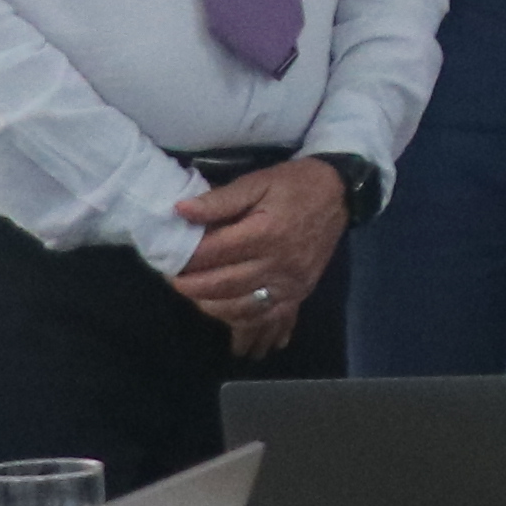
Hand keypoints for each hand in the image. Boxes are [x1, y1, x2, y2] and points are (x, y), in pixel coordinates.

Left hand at [173, 157, 346, 357]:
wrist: (339, 194)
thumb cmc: (294, 185)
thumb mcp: (257, 181)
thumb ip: (220, 199)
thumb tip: (181, 211)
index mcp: (265, 232)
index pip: (214, 253)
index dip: (185, 259)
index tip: (167, 259)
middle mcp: (278, 262)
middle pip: (224, 284)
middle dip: (192, 286)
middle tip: (173, 280)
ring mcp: (291, 282)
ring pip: (243, 307)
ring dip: (213, 307)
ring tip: (195, 296)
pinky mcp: (300, 293)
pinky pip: (269, 317)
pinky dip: (245, 324)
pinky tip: (228, 319)